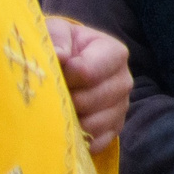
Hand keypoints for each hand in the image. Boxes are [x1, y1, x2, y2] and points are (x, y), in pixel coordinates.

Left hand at [47, 18, 129, 154]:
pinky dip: (80, 139)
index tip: (51, 74)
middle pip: (91, 100)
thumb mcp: (56, 32)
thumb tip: (59, 56)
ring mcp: (121, 106)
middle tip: (50, 96)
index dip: (64, 77)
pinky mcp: (114, 128)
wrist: (66, 64)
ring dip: (71, 120)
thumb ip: (57, 38)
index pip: (88, 72)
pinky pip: (99, 142)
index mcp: (113, 52)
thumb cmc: (60, 46)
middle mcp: (124, 80)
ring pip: (94, 124)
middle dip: (65, 100)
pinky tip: (67, 127)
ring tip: (57, 110)